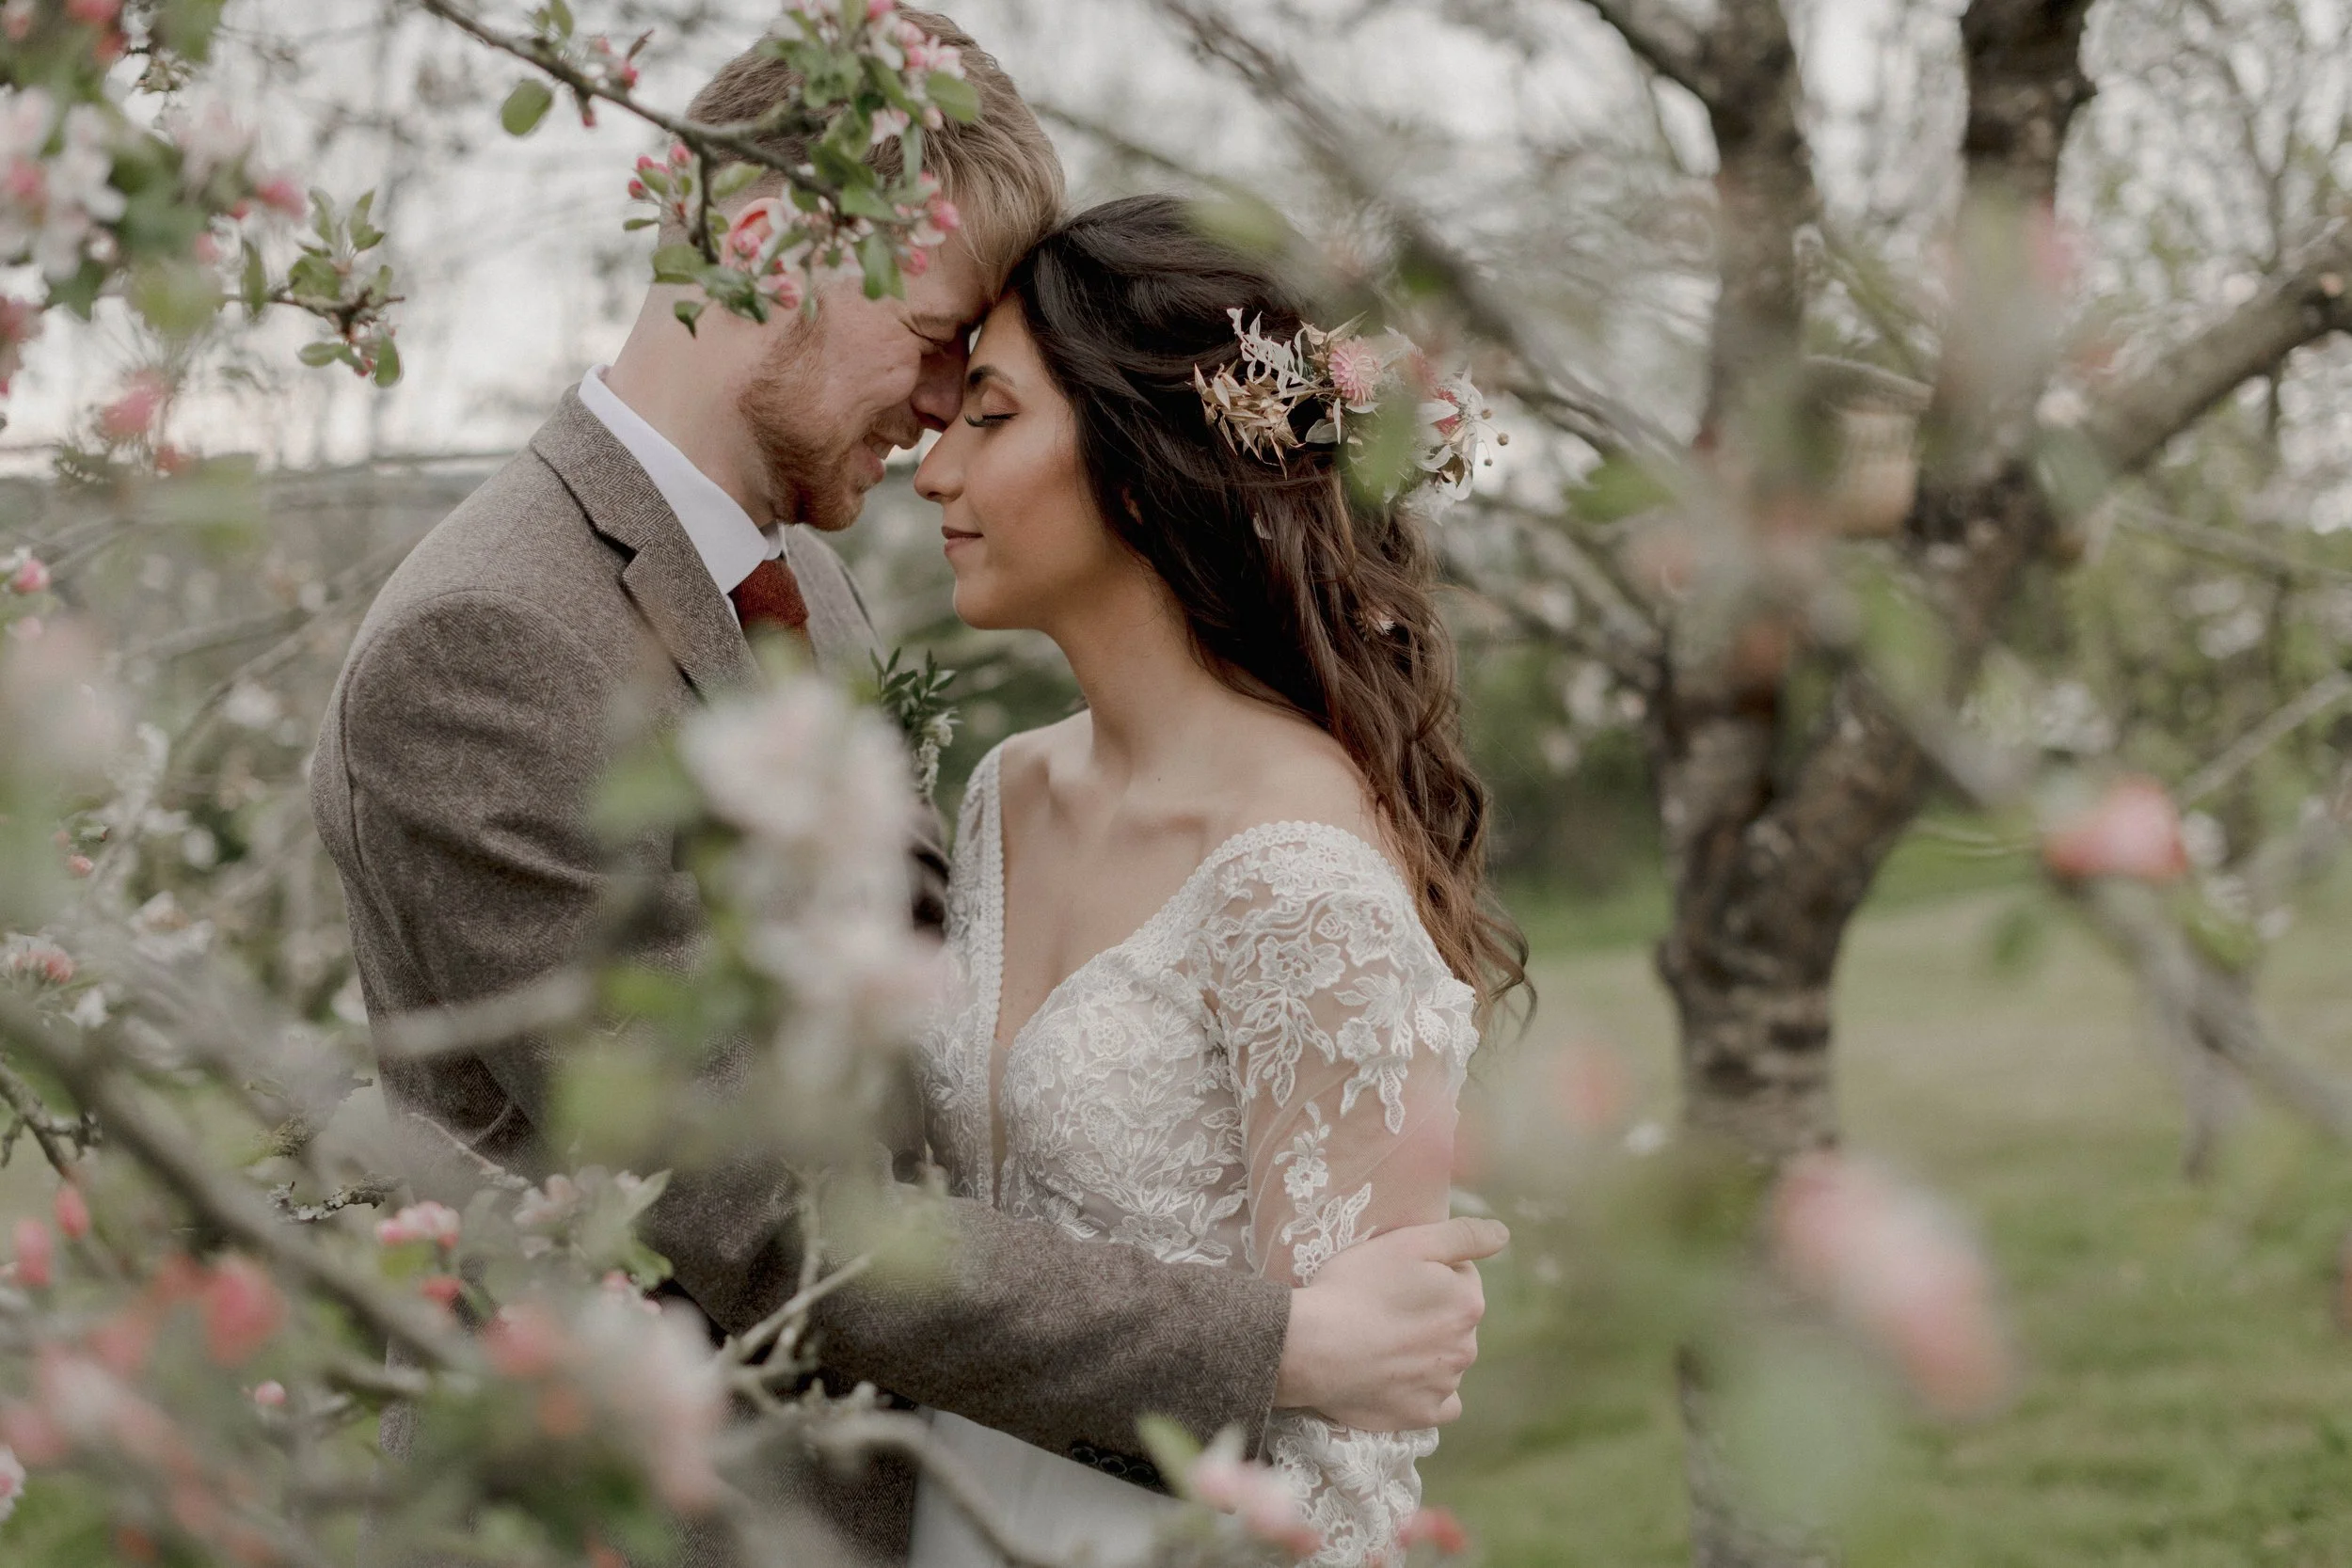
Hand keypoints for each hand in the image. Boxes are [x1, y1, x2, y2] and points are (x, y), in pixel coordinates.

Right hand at [1272, 1216, 1506, 1429]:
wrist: (1312, 1346)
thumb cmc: (1356, 1287)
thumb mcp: (1408, 1243)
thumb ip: (1463, 1235)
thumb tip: (1503, 1236)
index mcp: (1469, 1304)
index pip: (1461, 1277)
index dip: (1428, 1271)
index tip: (1395, 1276)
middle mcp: (1466, 1348)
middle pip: (1453, 1320)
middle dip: (1429, 1312)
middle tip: (1383, 1307)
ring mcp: (1445, 1386)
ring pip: (1444, 1360)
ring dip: (1424, 1351)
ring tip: (1381, 1342)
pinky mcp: (1422, 1416)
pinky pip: (1436, 1402)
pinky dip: (1423, 1391)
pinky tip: (1397, 1379)